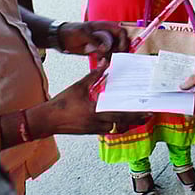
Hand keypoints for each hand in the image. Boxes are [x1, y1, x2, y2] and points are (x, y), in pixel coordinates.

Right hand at [30, 60, 151, 136]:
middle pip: (122, 123)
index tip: (146, 111)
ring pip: (115, 128)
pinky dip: (115, 125)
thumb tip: (105, 63)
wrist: (46, 120)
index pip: (120, 113)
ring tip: (137, 116)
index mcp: (95, 111)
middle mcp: (96, 123)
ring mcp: (93, 129)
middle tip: (148, 114)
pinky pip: (107, 130)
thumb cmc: (61, 103)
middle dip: (136, 119)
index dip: (134, 113)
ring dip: (126, 123)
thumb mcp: (78, 86)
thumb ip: (93, 76)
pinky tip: (118, 119)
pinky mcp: (90, 132)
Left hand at [59, 21, 129, 59]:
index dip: (123, 39)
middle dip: (119, 50)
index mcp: (103, 26)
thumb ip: (94, 40)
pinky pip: (105, 55)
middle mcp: (105, 34)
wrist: (61, 38)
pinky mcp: (97, 50)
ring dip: (111, 56)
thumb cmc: (71, 31)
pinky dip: (104, 59)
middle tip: (115, 56)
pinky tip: (99, 62)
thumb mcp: (82, 33)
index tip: (120, 48)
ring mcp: (102, 42)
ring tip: (104, 61)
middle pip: (120, 41)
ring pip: (113, 50)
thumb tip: (104, 48)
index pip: (120, 31)